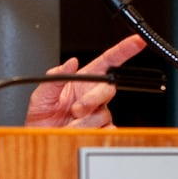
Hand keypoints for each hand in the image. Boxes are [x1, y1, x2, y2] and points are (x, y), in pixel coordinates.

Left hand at [23, 34, 146, 128]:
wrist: (40, 137)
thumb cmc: (42, 116)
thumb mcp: (42, 94)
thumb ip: (55, 77)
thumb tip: (70, 62)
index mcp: (82, 81)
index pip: (108, 62)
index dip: (123, 50)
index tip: (137, 41)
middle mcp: (93, 95)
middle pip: (108, 89)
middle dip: (92, 100)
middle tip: (75, 110)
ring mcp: (99, 112)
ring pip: (104, 113)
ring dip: (85, 120)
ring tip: (69, 123)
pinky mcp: (102, 129)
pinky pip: (107, 129)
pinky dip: (92, 131)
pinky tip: (78, 131)